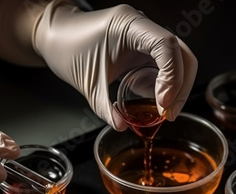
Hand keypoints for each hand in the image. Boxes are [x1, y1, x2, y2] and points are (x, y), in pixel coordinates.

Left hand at [33, 1, 197, 129]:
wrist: (55, 36)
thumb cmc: (65, 47)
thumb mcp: (86, 83)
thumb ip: (105, 108)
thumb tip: (122, 126)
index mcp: (129, 25)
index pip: (166, 46)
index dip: (172, 76)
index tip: (164, 103)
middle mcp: (141, 27)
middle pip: (180, 53)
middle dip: (180, 86)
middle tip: (169, 113)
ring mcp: (144, 37)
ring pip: (177, 60)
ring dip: (176, 87)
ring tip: (165, 111)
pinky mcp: (142, 48)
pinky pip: (163, 66)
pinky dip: (164, 85)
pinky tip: (156, 102)